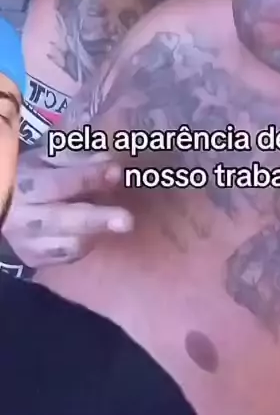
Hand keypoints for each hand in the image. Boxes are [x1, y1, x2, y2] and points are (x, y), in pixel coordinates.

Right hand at [2, 150, 133, 267]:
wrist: (5, 208)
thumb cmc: (31, 175)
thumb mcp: (46, 158)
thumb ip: (75, 158)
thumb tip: (106, 160)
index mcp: (24, 187)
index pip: (56, 184)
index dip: (88, 177)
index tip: (116, 171)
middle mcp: (23, 218)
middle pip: (62, 221)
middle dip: (98, 219)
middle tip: (127, 220)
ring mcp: (28, 243)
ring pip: (68, 244)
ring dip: (97, 232)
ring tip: (118, 221)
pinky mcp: (35, 260)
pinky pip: (68, 257)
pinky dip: (87, 244)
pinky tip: (99, 231)